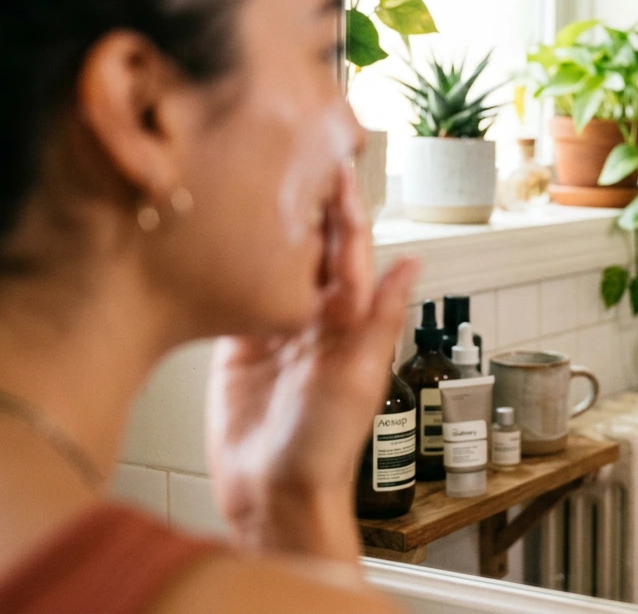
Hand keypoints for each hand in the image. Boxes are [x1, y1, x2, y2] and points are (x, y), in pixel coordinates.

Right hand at [206, 164, 418, 560]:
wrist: (274, 494)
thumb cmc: (326, 449)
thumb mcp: (359, 378)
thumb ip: (380, 319)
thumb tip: (415, 263)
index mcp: (350, 318)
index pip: (348, 245)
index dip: (343, 201)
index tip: (334, 155)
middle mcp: (315, 315)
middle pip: (309, 241)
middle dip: (302, 195)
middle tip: (288, 142)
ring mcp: (275, 325)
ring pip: (273, 258)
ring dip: (267, 217)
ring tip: (254, 169)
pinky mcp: (237, 342)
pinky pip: (238, 288)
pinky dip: (233, 258)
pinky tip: (222, 228)